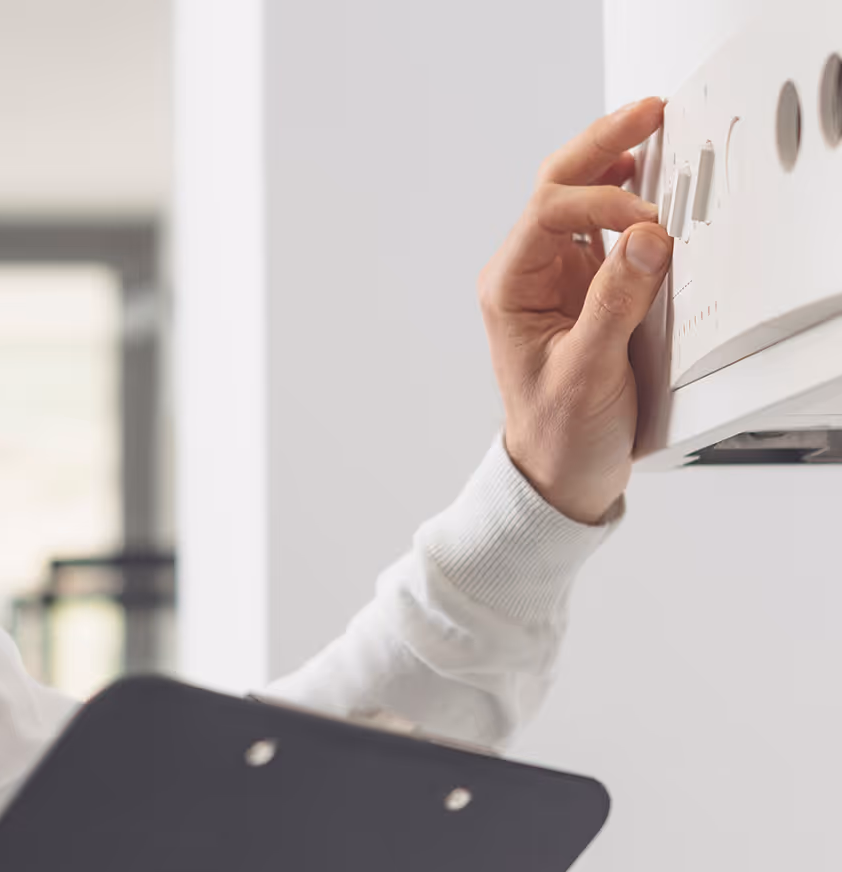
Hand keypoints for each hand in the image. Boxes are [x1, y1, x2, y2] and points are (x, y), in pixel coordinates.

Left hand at [478, 97, 673, 523]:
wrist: (559, 472)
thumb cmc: (557, 433)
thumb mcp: (587, 373)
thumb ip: (613, 305)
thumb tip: (643, 240)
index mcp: (508, 290)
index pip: (547, 214)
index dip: (601, 202)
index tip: (648, 223)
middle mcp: (526, 277)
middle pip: (555, 190)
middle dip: (597, 149)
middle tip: (644, 114)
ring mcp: (555, 280)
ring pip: (576, 200)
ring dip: (610, 165)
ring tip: (648, 132)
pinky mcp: (583, 290)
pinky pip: (602, 230)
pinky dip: (625, 201)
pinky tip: (646, 183)